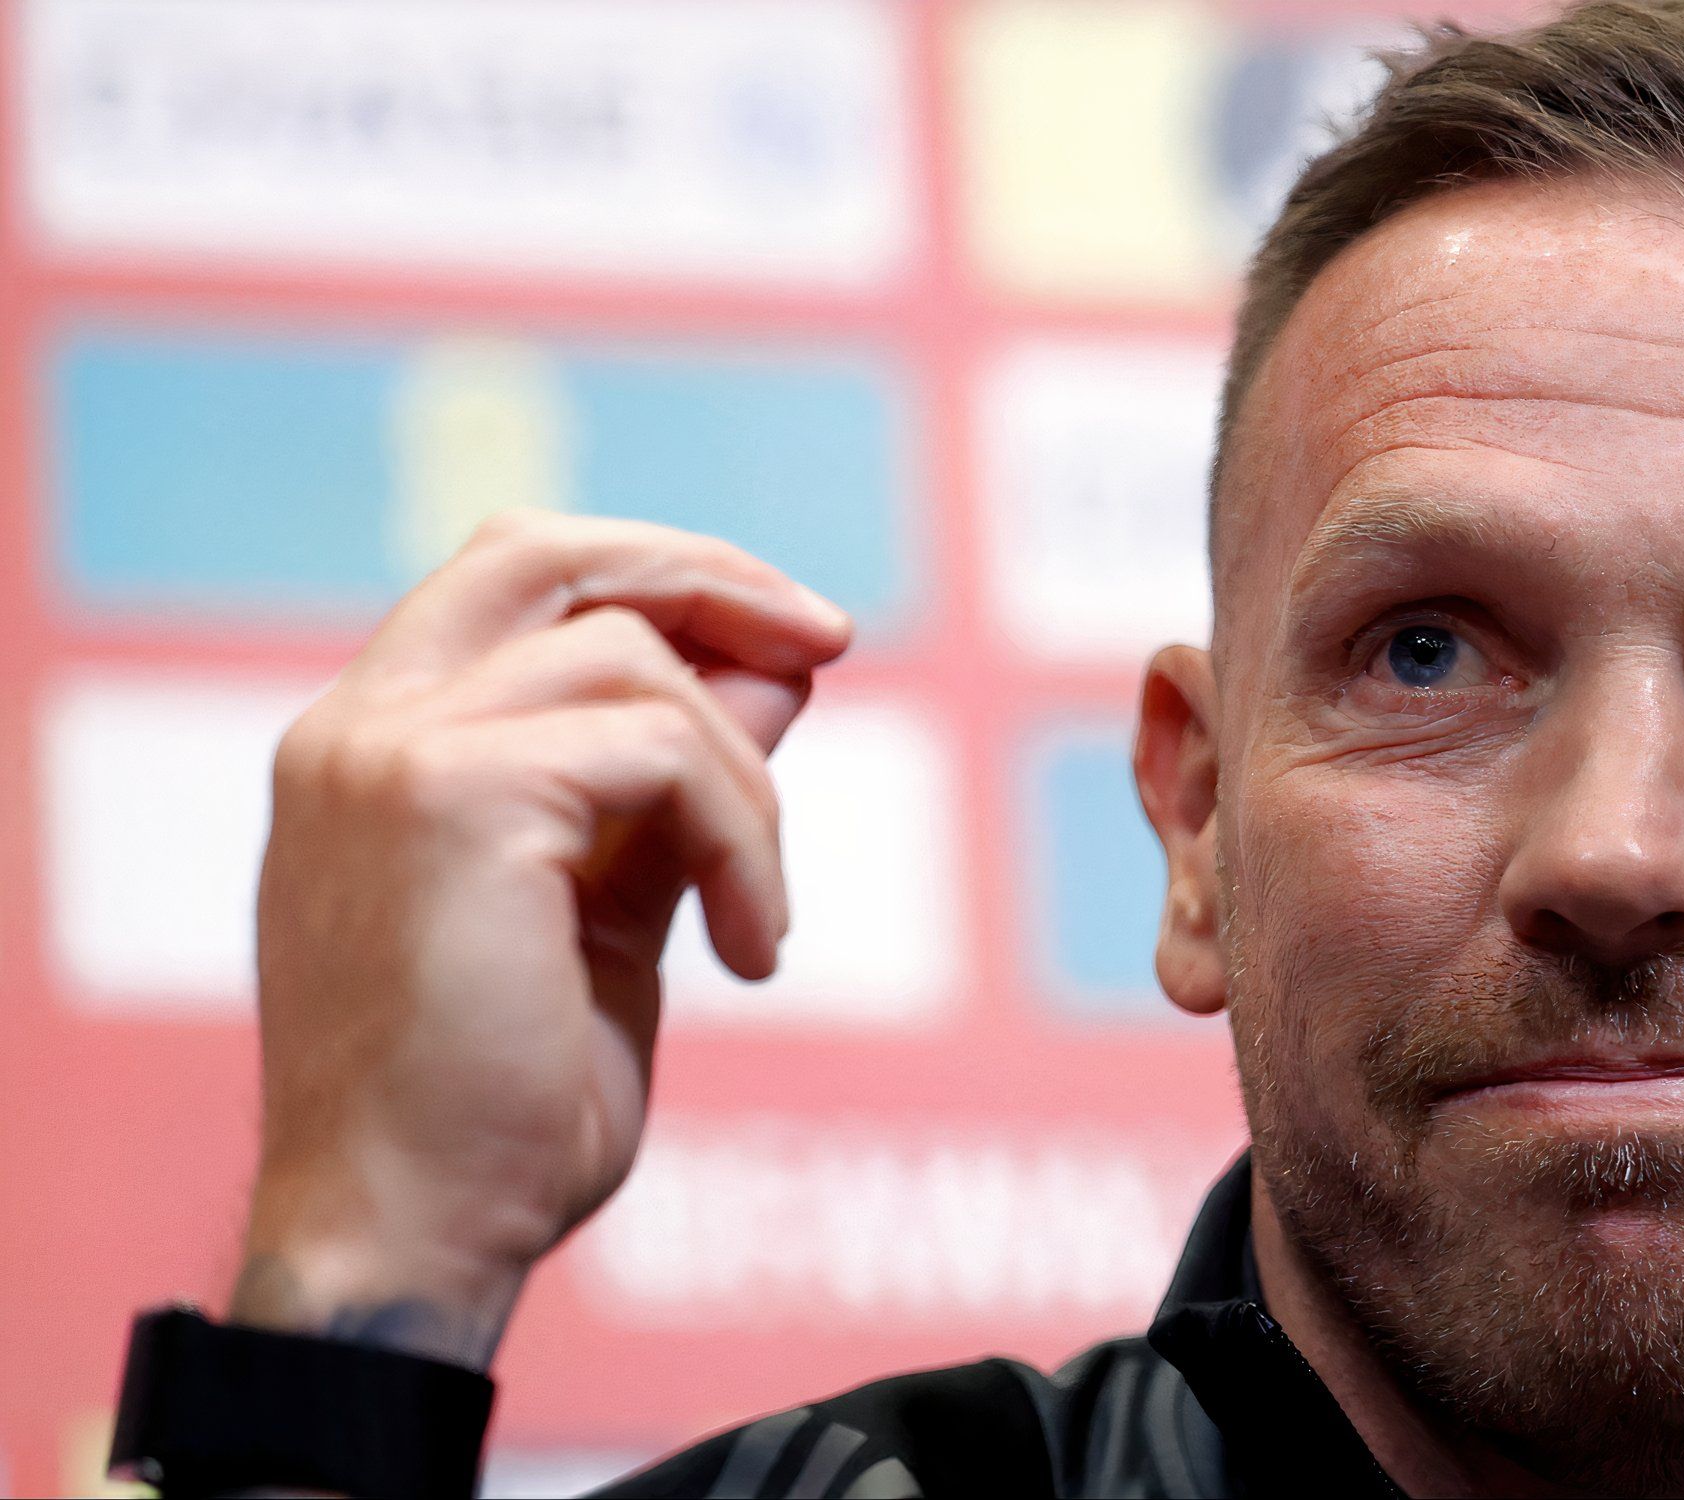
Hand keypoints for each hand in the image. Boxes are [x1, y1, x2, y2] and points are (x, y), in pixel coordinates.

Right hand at [226, 512, 852, 1368]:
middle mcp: (357, 730)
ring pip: (636, 667)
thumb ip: (668, 785)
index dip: (657, 578)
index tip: (789, 635)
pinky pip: (664, 754)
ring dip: (745, 790)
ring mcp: (390, 755)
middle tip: (829, 638)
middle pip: (546, 554)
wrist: (416, 1238)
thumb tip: (774, 671)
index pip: (511, 581)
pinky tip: (748, 954)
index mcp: (371, 750)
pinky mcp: (453, 798)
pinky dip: (741, 844)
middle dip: (708, 577)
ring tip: (759, 917)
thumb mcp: (608, 907)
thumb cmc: (499, 1107)